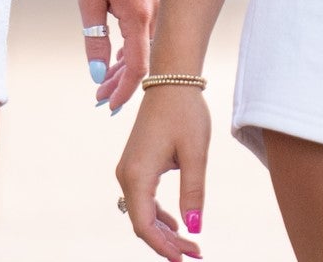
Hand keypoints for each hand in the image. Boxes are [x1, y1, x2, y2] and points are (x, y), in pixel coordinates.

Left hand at [75, 0, 158, 112]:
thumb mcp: (89, 1)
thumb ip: (95, 40)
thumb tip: (99, 75)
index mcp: (139, 15)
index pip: (138, 67)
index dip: (125, 91)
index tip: (109, 105)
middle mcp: (156, 11)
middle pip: (145, 59)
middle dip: (122, 82)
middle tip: (100, 97)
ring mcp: (160, 1)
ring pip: (149, 45)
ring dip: (127, 65)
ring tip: (105, 80)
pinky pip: (151, 29)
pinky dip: (135, 46)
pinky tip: (120, 55)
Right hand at [116, 83, 206, 259]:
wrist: (171, 78)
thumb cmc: (185, 112)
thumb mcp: (195, 154)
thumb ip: (193, 193)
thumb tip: (193, 227)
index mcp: (138, 173)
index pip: (144, 225)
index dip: (164, 248)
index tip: (186, 259)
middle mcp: (126, 173)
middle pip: (142, 222)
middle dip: (167, 243)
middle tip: (195, 253)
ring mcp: (128, 168)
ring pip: (142, 212)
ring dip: (164, 231)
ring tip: (190, 243)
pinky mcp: (135, 163)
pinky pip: (143, 199)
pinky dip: (159, 215)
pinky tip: (177, 223)